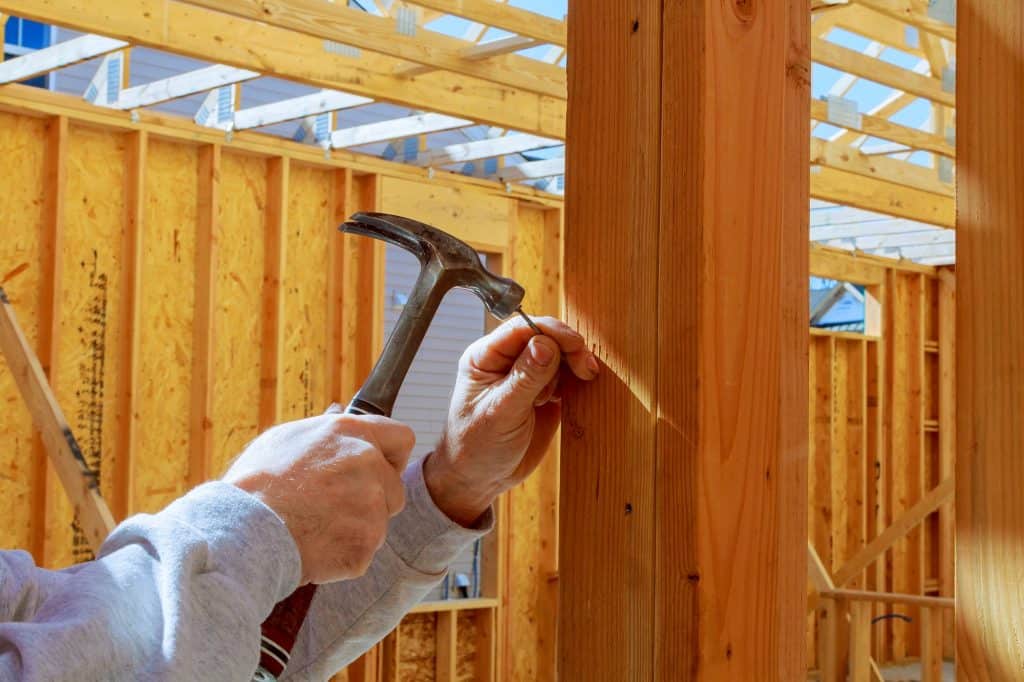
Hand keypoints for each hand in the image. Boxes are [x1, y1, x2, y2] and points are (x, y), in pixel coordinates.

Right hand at [223, 414, 414, 584]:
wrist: (241, 531)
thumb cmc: (256, 484)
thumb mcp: (287, 438)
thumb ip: (326, 430)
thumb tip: (339, 412)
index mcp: (351, 433)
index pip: (402, 438)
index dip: (390, 457)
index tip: (379, 468)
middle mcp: (368, 464)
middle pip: (394, 488)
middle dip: (373, 499)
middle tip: (332, 508)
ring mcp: (371, 505)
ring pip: (379, 522)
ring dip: (357, 527)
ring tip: (314, 526)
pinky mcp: (365, 543)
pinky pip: (363, 551)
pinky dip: (343, 554)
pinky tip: (313, 547)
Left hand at [424, 316, 598, 525]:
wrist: (479, 479)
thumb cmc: (476, 448)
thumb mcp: (501, 413)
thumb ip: (525, 379)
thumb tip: (546, 345)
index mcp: (484, 357)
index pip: (522, 328)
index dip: (552, 332)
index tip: (575, 347)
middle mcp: (505, 360)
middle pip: (545, 336)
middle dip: (567, 349)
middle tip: (585, 370)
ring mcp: (524, 375)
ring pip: (558, 354)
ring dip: (572, 367)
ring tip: (568, 392)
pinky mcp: (542, 392)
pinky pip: (564, 375)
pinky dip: (575, 381)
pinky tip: (573, 395)